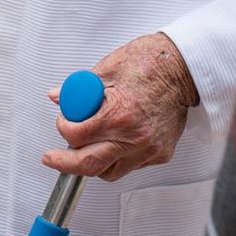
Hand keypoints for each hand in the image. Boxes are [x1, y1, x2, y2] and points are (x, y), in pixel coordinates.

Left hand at [41, 32, 197, 182]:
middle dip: (65, 163)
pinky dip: (116, 158)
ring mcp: (148, 149)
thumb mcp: (107, 69)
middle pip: (89, 164)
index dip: (64, 127)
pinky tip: (112, 143)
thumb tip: (59, 97)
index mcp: (118, 114)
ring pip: (110, 171)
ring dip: (92, 163)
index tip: (64, 120)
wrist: (182, 69)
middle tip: (52, 159)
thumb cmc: (149, 64)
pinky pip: (130, 166)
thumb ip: (79, 89)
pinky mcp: (160, 154)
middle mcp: (134, 137)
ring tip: (84, 148)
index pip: (76, 136)